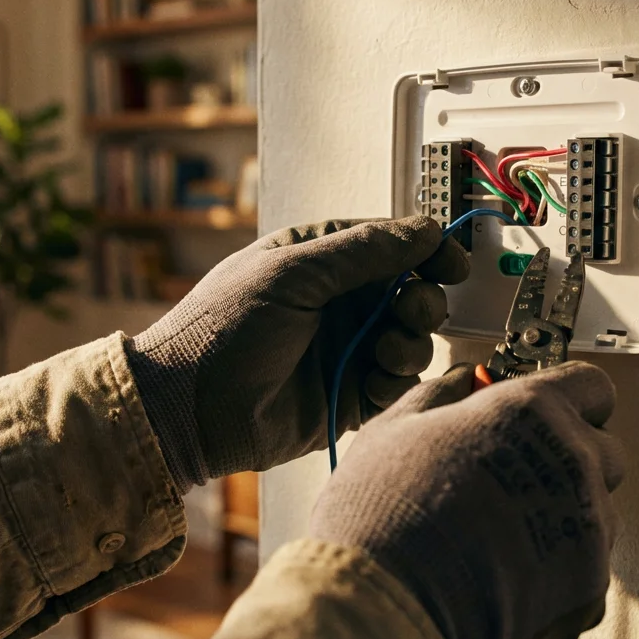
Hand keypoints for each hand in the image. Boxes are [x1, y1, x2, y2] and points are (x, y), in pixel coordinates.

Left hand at [126, 217, 467, 492]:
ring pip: (408, 339)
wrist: (187, 409)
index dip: (425, 250)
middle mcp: (333, 302)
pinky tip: (375, 381)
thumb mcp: (291, 273)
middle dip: (422, 299)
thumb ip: (362, 250)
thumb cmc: (219, 330)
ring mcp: (342, 349)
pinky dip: (395, 382)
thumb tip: (422, 228)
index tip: (451, 261)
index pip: (388, 244)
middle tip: (412, 309)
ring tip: (388, 349)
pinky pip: (394, 384)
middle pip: (407, 291)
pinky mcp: (347, 396)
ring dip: (411, 342)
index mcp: (316, 260)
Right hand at [309, 362, 625, 638]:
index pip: (590, 386)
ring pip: (597, 513)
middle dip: (569, 457)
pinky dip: (556, 571)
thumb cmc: (384, 515)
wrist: (388, 607)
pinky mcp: (589, 588)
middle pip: (604, 450)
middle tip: (517, 474)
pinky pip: (586, 569)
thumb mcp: (395, 428)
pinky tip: (506, 572)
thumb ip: (441, 394)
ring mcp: (589, 530)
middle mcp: (573, 463)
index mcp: (532, 412)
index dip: (567, 396)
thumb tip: (462, 381)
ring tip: (500, 534)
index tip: (547, 410)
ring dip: (562, 517)